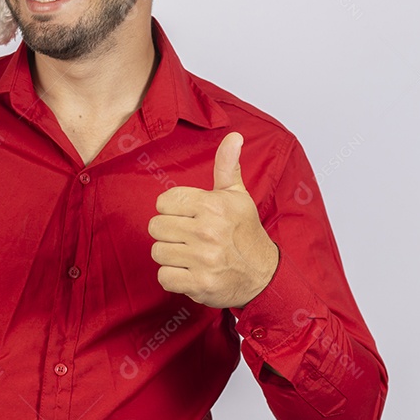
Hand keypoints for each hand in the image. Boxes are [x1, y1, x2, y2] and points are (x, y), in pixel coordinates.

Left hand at [148, 132, 278, 308]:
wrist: (264, 275)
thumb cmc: (245, 232)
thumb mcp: (237, 195)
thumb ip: (228, 165)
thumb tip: (234, 136)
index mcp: (212, 206)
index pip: (163, 202)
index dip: (172, 210)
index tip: (188, 216)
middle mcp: (207, 231)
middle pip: (156, 227)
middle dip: (169, 232)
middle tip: (188, 236)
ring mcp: (203, 260)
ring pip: (158, 252)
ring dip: (171, 255)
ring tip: (190, 254)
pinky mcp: (199, 284)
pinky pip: (164, 277)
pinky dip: (173, 277)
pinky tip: (189, 271)